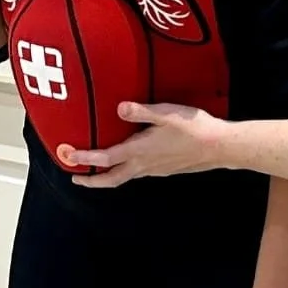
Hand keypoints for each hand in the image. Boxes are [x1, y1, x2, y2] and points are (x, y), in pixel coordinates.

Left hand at [59, 102, 231, 186]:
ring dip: (107, 176)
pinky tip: (128, 163)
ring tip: (97, 171)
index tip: (67, 157)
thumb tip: (119, 108)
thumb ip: (141, 111)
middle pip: (111, 179)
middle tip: (76, 177)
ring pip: (124, 178)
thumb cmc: (194, 128)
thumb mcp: (166, 113)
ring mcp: (154, 170)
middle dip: (91, 180)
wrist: (220, 147)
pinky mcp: (164, 170)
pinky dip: (124, 172)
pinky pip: (137, 174)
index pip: (105, 158)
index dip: (84, 158)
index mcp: (140, 151)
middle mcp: (144, 165)